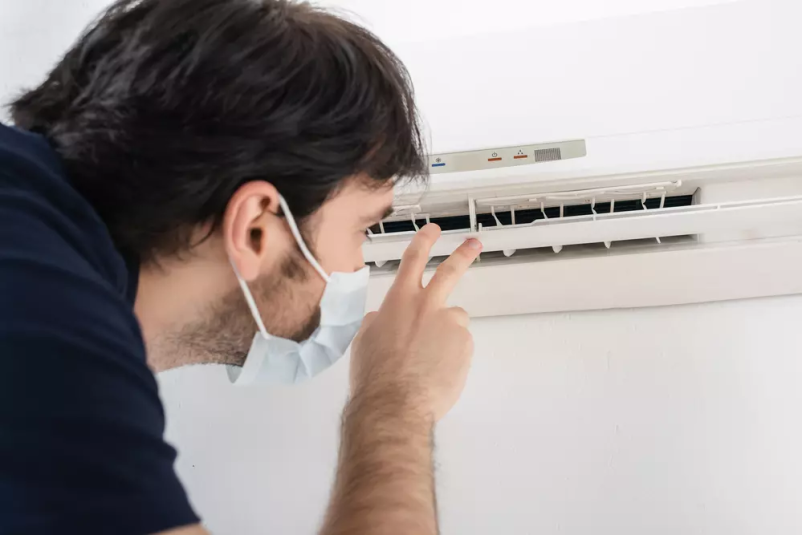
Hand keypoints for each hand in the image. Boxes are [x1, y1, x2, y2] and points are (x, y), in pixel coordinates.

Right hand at [350, 224, 481, 421]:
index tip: (432, 231)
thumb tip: (383, 318)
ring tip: (430, 361)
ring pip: (454, 321)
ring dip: (446, 334)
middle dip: (462, 254)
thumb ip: (378, 321)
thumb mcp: (364, 340)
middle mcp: (427, 305)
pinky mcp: (465, 345)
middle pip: (450, 271)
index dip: (423, 241)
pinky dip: (451, 357)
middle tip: (473, 244)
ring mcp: (449, 324)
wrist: (395, 404)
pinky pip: (460, 346)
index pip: (413, 260)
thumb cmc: (375, 376)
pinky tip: (436, 373)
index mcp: (399, 300)